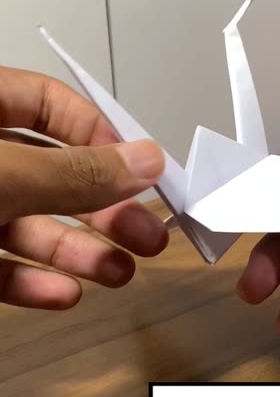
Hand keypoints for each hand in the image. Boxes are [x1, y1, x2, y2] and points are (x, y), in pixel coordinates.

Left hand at [0, 66, 167, 308]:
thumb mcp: (3, 176)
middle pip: (46, 171)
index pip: (47, 103)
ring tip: (119, 275)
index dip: (97, 135)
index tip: (138, 175)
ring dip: (74, 251)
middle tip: (147, 238)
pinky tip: (63, 293)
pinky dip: (28, 280)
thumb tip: (148, 160)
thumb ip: (74, 174)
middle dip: (101, 207)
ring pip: (22, 222)